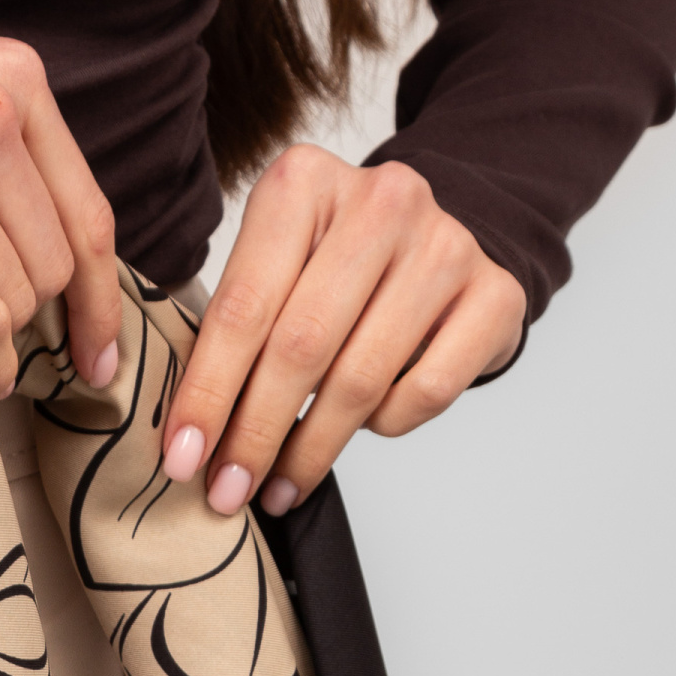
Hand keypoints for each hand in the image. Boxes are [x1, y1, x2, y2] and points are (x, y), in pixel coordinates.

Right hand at [0, 31, 121, 404]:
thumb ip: (15, 150)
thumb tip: (74, 258)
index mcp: (14, 77)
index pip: (88, 213)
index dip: (103, 298)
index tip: (102, 350)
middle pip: (55, 264)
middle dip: (38, 317)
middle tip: (10, 340)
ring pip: (19, 297)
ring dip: (2, 338)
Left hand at [161, 145, 527, 516]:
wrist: (441, 242)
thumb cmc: (336, 269)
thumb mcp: (277, 266)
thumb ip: (236, 325)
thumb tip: (187, 433)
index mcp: (305, 182)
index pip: (243, 306)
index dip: (207, 392)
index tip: (181, 460)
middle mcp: (380, 201)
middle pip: (300, 345)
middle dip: (254, 433)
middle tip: (226, 492)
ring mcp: (445, 245)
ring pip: (361, 378)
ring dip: (310, 450)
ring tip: (278, 489)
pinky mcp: (494, 294)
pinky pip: (424, 392)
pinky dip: (384, 424)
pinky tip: (364, 429)